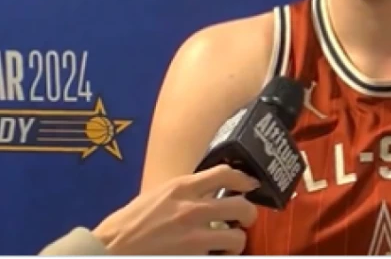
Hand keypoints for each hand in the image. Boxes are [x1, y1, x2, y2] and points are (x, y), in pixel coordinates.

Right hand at [93, 165, 258, 254]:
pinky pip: (219, 258)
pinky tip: (214, 256)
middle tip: (243, 220)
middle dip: (248, 215)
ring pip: (237, 238)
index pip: (225, 175)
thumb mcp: (155, 196)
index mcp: (181, 188)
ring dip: (235, 242)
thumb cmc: (125, 225)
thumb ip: (182, 193)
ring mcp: (194, 238)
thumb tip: (205, 192)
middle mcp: (192, 210)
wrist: (107, 251)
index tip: (249, 185)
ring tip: (228, 244)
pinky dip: (220, 257)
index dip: (243, 180)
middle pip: (241, 207)